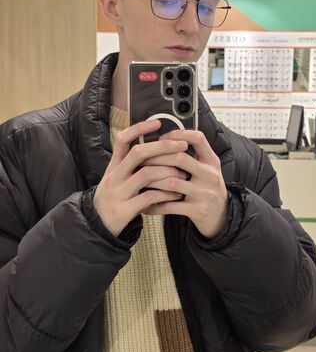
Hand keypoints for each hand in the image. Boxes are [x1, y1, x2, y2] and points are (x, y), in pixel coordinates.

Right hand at [93, 120, 188, 235]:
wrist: (97, 228)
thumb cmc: (114, 199)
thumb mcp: (117, 178)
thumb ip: (132, 165)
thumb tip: (156, 147)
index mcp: (113, 166)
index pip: (122, 140)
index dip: (139, 129)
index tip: (157, 123)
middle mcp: (114, 176)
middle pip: (138, 153)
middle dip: (162, 147)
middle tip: (182, 145)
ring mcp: (118, 193)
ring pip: (146, 174)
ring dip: (168, 172)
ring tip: (183, 174)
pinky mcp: (124, 210)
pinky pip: (149, 197)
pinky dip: (165, 194)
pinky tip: (176, 194)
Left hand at [140, 130, 228, 238]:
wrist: (222, 215)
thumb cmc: (208, 188)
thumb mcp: (207, 168)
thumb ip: (192, 155)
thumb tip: (163, 141)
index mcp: (212, 160)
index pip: (197, 138)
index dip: (177, 135)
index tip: (161, 140)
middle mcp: (210, 175)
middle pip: (180, 158)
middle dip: (156, 158)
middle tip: (141, 161)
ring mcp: (205, 193)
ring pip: (171, 182)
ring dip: (152, 181)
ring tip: (140, 181)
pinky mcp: (198, 210)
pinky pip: (170, 206)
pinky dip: (154, 205)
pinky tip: (144, 205)